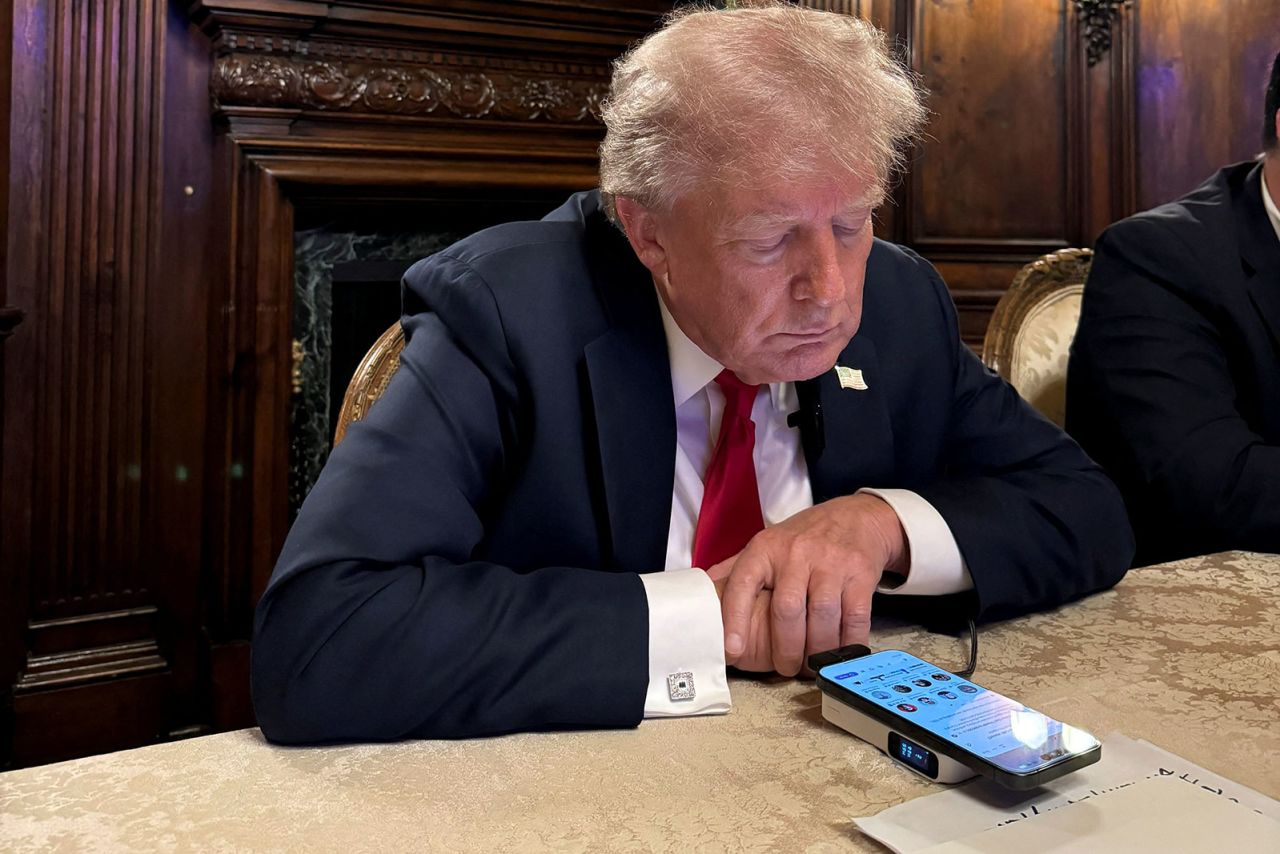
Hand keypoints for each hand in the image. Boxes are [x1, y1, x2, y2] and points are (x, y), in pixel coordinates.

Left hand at [711, 493, 907, 676]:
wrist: (856, 517)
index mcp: (766, 548)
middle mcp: (796, 553)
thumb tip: (701, 596)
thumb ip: (736, 569)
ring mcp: (830, 562)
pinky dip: (849, 642)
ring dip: (817, 651)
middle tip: (784, 668)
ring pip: (822, 617)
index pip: (743, 583)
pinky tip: (841, 653)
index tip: (732, 650)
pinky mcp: (860, 573)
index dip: (735, 619)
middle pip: (787, 610)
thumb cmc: (804, 538)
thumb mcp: (768, 544)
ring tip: (811, 665)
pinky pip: (854, 617)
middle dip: (785, 648)